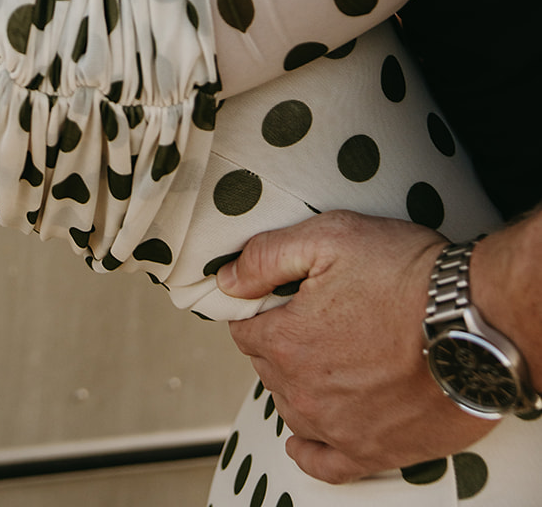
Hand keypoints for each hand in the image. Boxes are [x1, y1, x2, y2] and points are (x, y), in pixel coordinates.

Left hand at [217, 210, 496, 480]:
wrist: (476, 322)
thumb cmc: (408, 276)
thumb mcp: (329, 238)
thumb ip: (266, 256)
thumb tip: (225, 279)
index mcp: (288, 341)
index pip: (244, 328)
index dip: (259, 307)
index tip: (278, 297)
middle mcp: (305, 392)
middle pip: (269, 366)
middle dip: (281, 341)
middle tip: (315, 317)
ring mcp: (339, 427)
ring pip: (292, 407)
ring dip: (297, 384)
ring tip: (325, 359)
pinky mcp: (375, 451)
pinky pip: (327, 464)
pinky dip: (311, 451)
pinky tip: (305, 441)